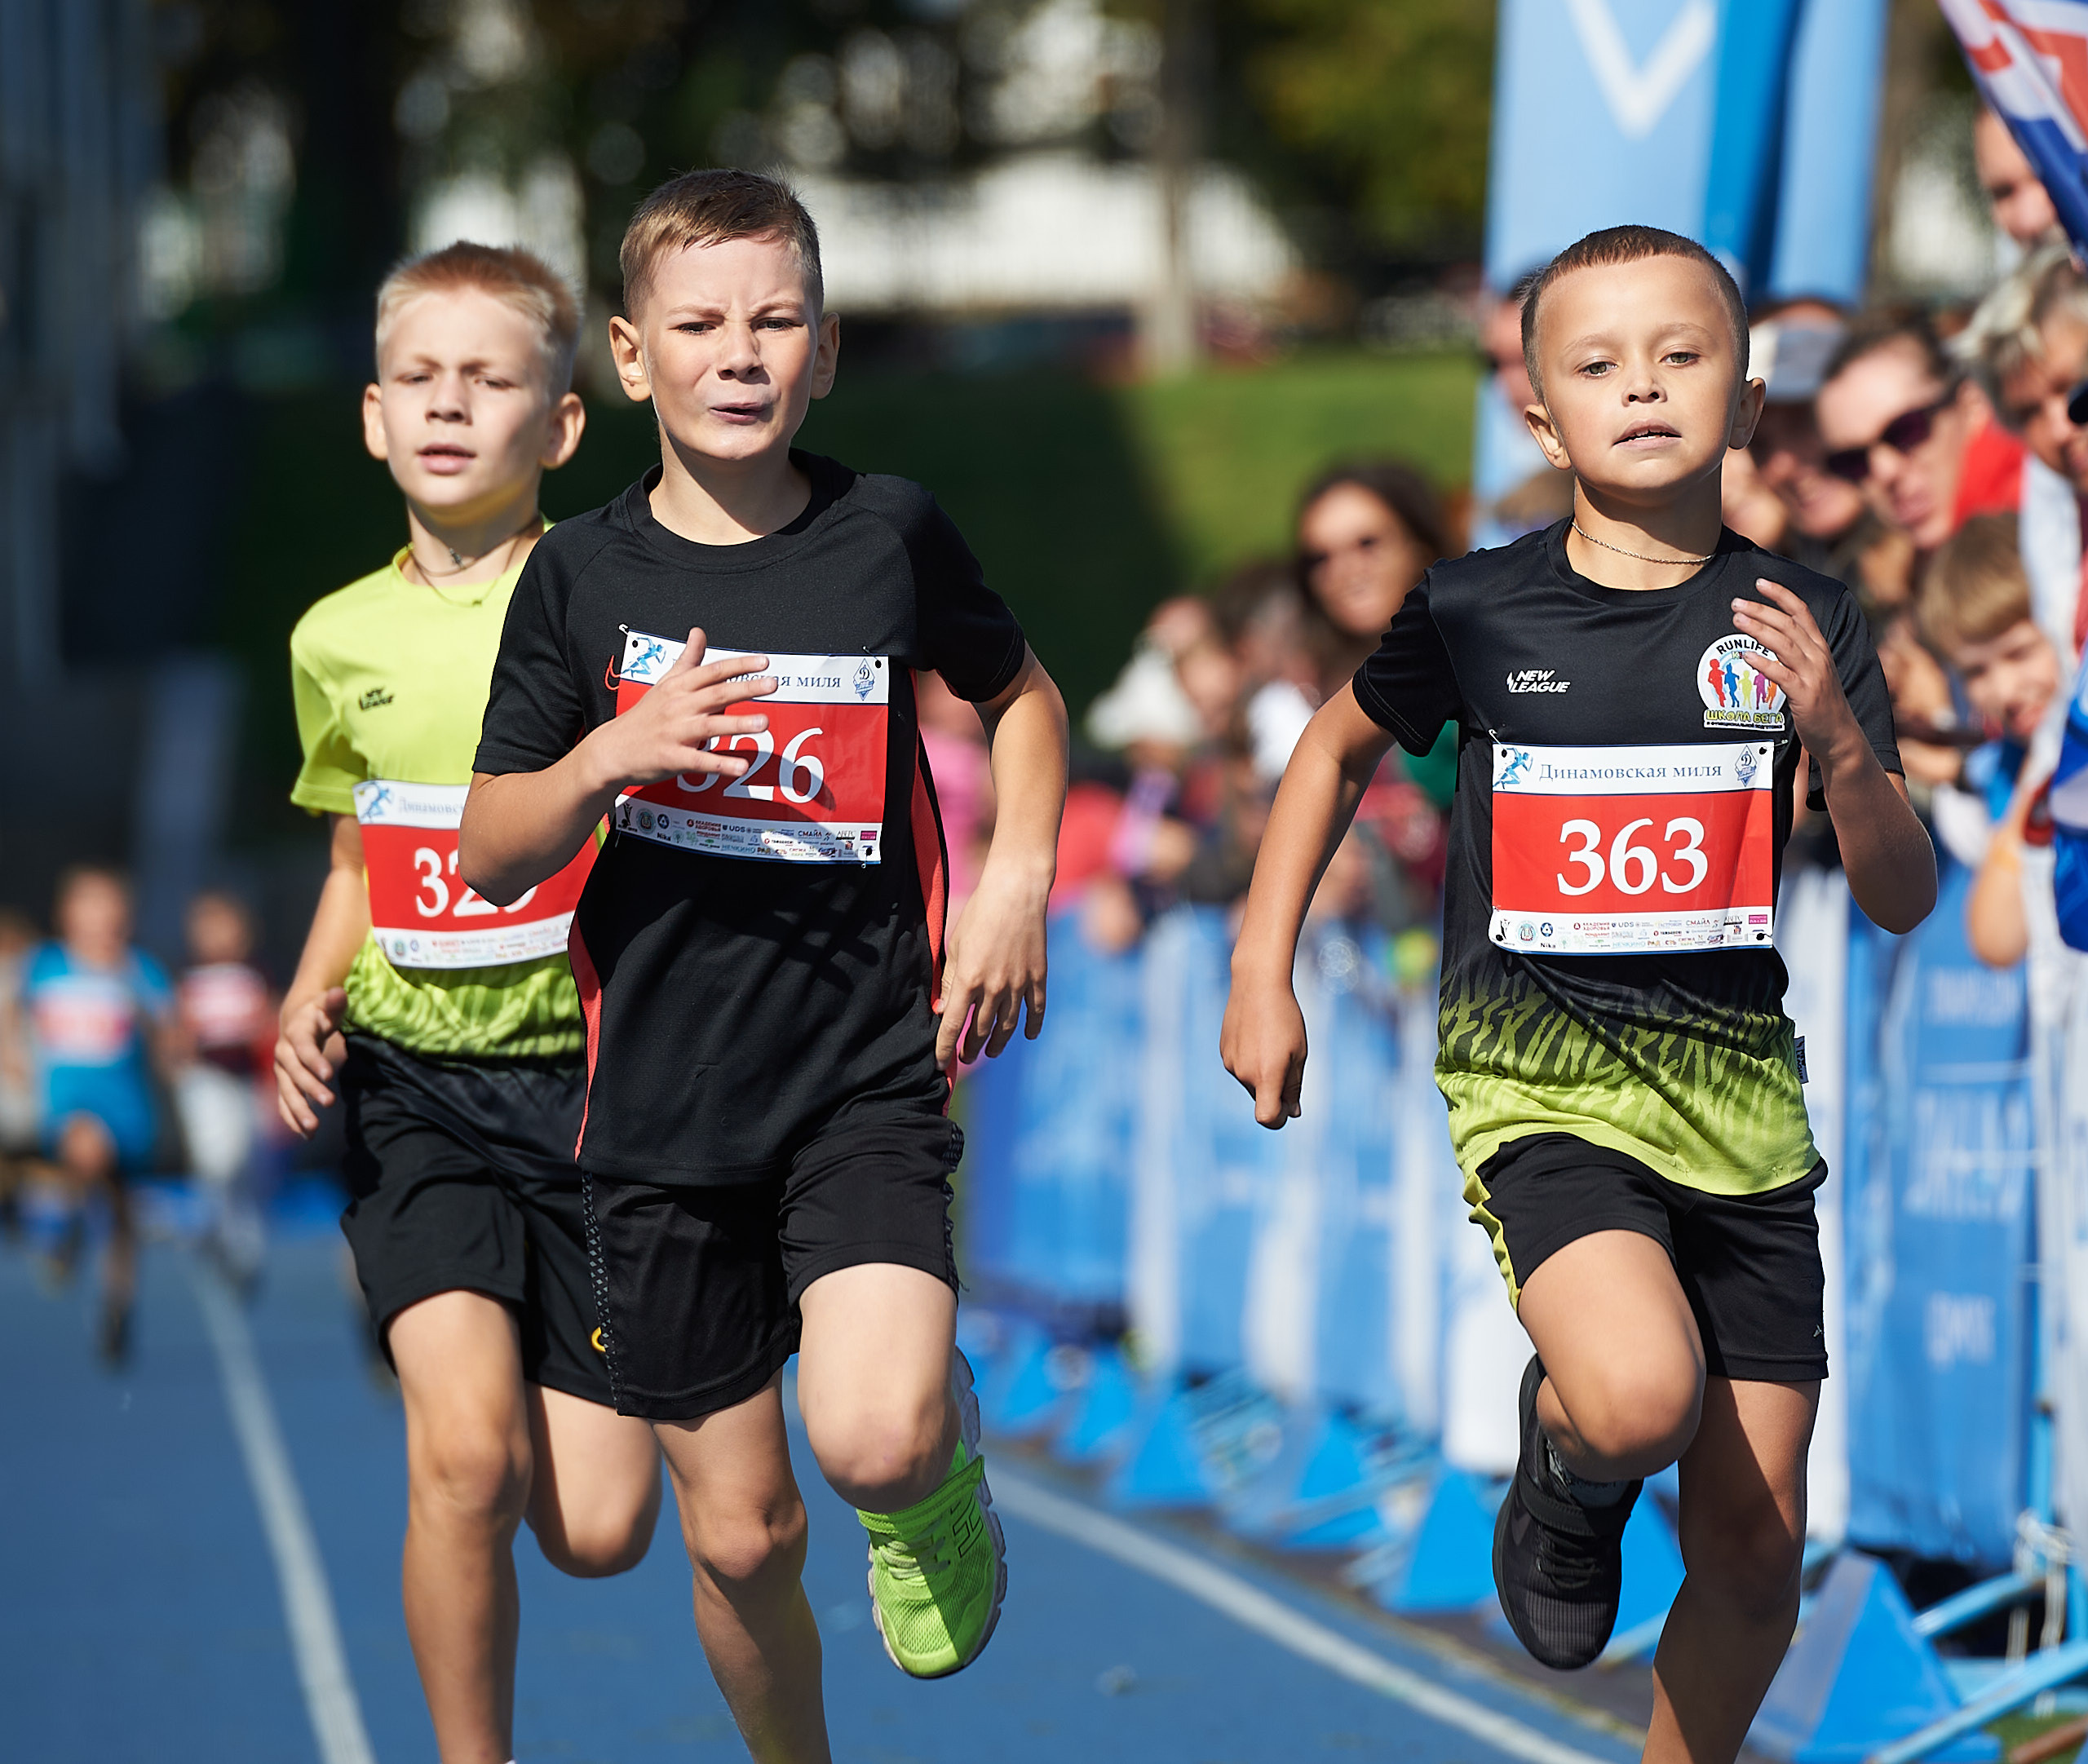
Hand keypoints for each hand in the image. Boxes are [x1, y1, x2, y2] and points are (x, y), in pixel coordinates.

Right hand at [276, 987, 347, 1138]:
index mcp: (295, 1033)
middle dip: (310, 1089)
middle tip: (329, 1102)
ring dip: (299, 1112)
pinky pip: (285, 1104)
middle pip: (294, 1074)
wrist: (297, 1022)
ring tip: (314, 1129)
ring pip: (287, 1094)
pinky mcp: (285, 1085)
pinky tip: (305, 1136)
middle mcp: (284, 1054)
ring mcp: (282, 1072)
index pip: (304, 1048)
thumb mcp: (327, 1004)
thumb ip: (334, 1001)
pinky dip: (292, 1119)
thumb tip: (338, 992)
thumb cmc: (318, 1013)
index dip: (315, 1060)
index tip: (330, 1074)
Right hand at [588, 628, 777, 791]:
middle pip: (715, 694)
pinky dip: (720, 764)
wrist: (612, 749)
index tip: (763, 662)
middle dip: (745, 688)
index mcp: (678, 687)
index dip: (738, 665)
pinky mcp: (672, 758)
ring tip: (763, 722)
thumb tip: (699, 632)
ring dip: (737, 724)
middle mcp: (678, 706)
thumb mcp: (664, 682)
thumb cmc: (644, 715)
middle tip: (772, 684)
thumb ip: (687, 659)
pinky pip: (699, 761)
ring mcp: (675, 732)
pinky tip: (741, 766)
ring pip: (710, 725)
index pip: (712, 671)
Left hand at [936, 869, 1048, 1065]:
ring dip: (997, 1043)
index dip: (944, 1047)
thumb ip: (950, 981)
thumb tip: (943, 1010)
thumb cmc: (979, 914)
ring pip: (1007, 1025)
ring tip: (990, 1052)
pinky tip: (1027, 1036)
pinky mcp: (1038, 976)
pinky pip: (1036, 1009)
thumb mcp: (956, 946)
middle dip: (970, 1048)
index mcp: (968, 979)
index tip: (939, 1063)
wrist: (1016, 892)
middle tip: (965, 1057)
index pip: (953, 1025)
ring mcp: (1018, 984)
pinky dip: (1032, 1025)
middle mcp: (994, 987)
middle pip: (980, 1029)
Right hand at [1220, 970, 1306, 1127]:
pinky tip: (1258, 1035)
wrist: (1256, 984)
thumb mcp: (1299, 1053)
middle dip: (1275, 1090)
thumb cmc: (1285, 1017)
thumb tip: (1292, 1112)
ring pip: (1251, 1082)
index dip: (1279, 1119)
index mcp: (1266, 1075)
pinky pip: (1240, 1067)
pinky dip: (1251, 1060)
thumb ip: (1294, 1085)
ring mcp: (1230, 1062)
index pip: (1266, 1118)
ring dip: (1263, 1073)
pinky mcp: (1224, 1051)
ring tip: (1272, 1041)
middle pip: (1261, 1098)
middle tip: (1288, 1060)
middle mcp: (1244, 1073)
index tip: (1288, 1106)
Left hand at [1731, 581, 1858, 757]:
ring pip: (1785, 645)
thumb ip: (1797, 652)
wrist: (1839, 735)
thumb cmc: (1821, 703)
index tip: (1760, 582)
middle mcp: (1818, 657)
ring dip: (1759, 629)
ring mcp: (1813, 675)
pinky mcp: (1805, 695)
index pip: (1802, 612)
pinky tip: (1746, 655)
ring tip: (1737, 620)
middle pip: (1789, 625)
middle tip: (1737, 602)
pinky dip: (1764, 663)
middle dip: (1762, 610)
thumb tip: (1772, 635)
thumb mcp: (1813, 671)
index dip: (1782, 595)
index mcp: (1820, 648)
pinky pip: (1782, 675)